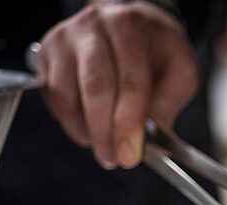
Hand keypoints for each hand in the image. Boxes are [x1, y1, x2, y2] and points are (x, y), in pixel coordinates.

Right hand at [38, 1, 197, 168]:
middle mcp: (94, 26)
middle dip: (105, 132)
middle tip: (114, 159)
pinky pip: (52, 96)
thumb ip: (167, 107)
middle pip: (95, 87)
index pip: (130, 80)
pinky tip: (89, 130)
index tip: (130, 155)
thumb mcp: (179, 72)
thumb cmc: (156, 49)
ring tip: (104, 147)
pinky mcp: (47, 53)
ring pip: (67, 93)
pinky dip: (70, 121)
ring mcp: (65, 38)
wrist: (131, 22)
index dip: (129, 122)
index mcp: (131, 26)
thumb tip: (154, 147)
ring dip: (86, 130)